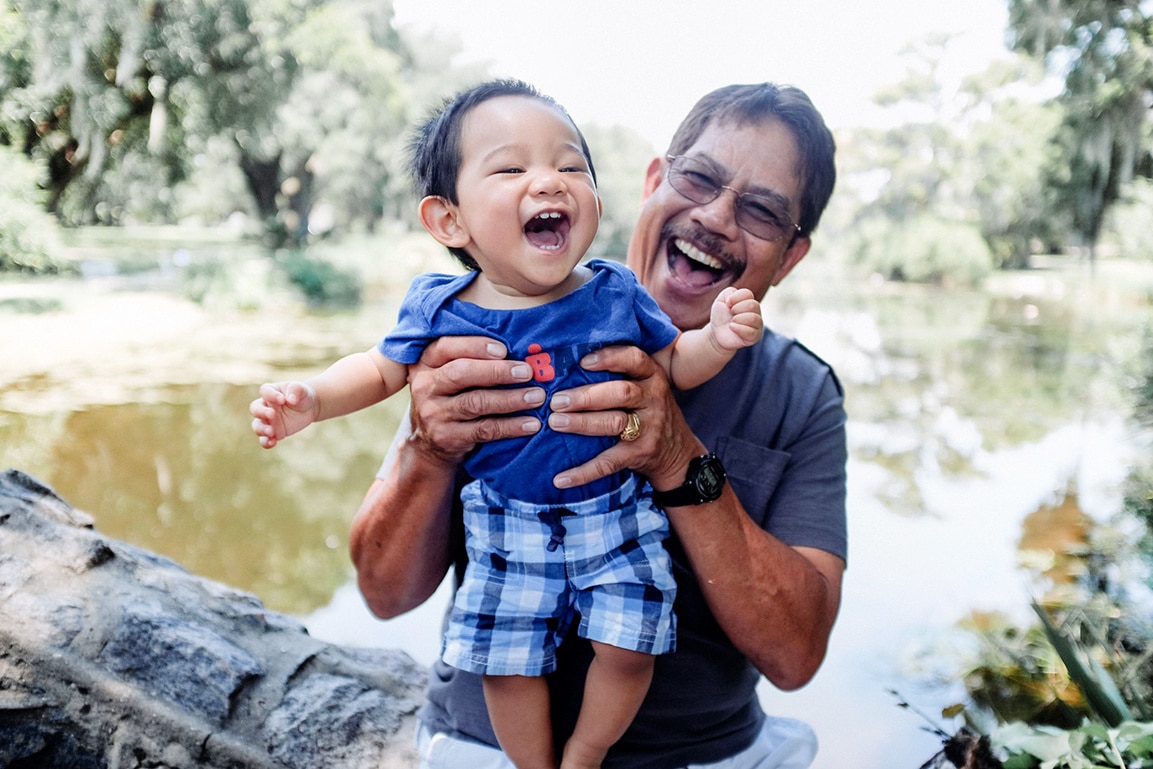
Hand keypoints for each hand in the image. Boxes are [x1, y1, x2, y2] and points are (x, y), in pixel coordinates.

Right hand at [250, 381, 318, 448]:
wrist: (309, 408)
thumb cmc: (303, 395)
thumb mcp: (302, 389)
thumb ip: (296, 390)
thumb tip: (291, 400)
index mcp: (271, 391)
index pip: (265, 391)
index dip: (271, 395)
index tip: (282, 399)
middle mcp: (265, 406)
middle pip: (255, 408)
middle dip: (261, 412)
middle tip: (272, 414)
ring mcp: (268, 420)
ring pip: (257, 425)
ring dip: (261, 429)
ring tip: (271, 432)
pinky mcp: (274, 432)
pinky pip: (265, 439)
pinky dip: (266, 442)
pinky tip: (272, 443)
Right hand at [406, 336, 543, 463]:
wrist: (428, 443)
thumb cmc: (450, 397)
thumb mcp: (447, 374)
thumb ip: (471, 360)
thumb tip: (519, 350)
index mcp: (426, 362)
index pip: (447, 346)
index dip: (476, 346)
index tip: (504, 349)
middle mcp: (425, 386)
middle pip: (462, 373)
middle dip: (498, 371)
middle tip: (527, 372)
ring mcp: (434, 413)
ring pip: (476, 402)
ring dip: (511, 399)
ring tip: (537, 397)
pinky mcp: (446, 437)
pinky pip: (484, 430)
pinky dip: (511, 426)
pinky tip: (531, 423)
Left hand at [546, 345, 703, 490]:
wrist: (678, 454)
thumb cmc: (649, 410)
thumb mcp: (646, 387)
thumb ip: (620, 374)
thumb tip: (568, 364)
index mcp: (652, 377)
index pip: (635, 359)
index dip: (609, 358)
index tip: (583, 362)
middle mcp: (653, 399)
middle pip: (620, 393)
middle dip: (586, 396)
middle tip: (556, 400)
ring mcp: (649, 428)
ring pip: (614, 423)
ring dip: (582, 423)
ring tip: (554, 423)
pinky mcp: (640, 454)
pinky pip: (609, 463)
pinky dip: (583, 472)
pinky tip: (560, 479)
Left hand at [710, 286, 762, 351]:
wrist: (717, 333)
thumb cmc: (721, 316)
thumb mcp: (720, 300)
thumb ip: (729, 292)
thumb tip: (736, 298)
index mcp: (749, 300)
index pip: (747, 293)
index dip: (734, 298)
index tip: (727, 304)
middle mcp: (756, 311)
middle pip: (752, 305)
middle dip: (736, 309)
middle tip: (730, 314)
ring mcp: (757, 324)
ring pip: (753, 318)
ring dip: (737, 319)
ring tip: (731, 322)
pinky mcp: (755, 336)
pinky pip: (751, 332)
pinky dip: (738, 328)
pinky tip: (732, 328)